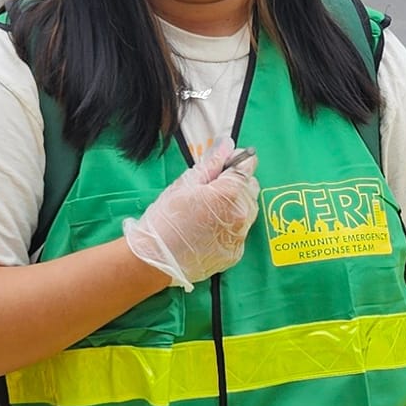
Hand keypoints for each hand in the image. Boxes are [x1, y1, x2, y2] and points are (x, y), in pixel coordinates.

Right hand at [123, 141, 260, 289]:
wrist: (155, 260)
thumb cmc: (165, 220)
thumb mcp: (185, 184)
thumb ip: (210, 164)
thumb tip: (226, 145)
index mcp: (229, 193)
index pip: (247, 168)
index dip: (238, 162)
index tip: (229, 163)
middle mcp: (240, 215)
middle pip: (251, 190)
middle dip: (237, 185)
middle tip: (213, 189)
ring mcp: (239, 236)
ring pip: (248, 212)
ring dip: (235, 206)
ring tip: (209, 211)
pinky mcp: (235, 253)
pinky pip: (240, 232)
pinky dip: (230, 227)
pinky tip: (209, 229)